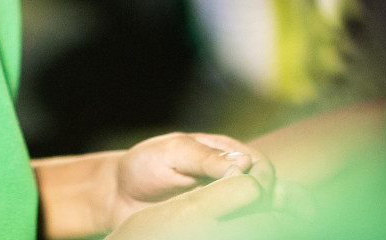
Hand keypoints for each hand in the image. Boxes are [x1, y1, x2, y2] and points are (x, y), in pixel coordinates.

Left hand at [106, 132, 273, 232]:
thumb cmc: (146, 165)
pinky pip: (235, 227)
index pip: (261, 166)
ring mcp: (223, 203)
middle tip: (245, 213)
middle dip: (263, 204)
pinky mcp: (215, 224)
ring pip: (256, 213)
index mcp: (226, 153)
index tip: (252, 191)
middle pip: (266, 192)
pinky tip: (228, 231)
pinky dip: (238, 230)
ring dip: (255, 220)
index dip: (262, 179)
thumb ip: (206, 157)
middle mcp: (231, 178)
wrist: (119, 194)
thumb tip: (243, 163)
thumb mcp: (173, 153)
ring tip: (240, 225)